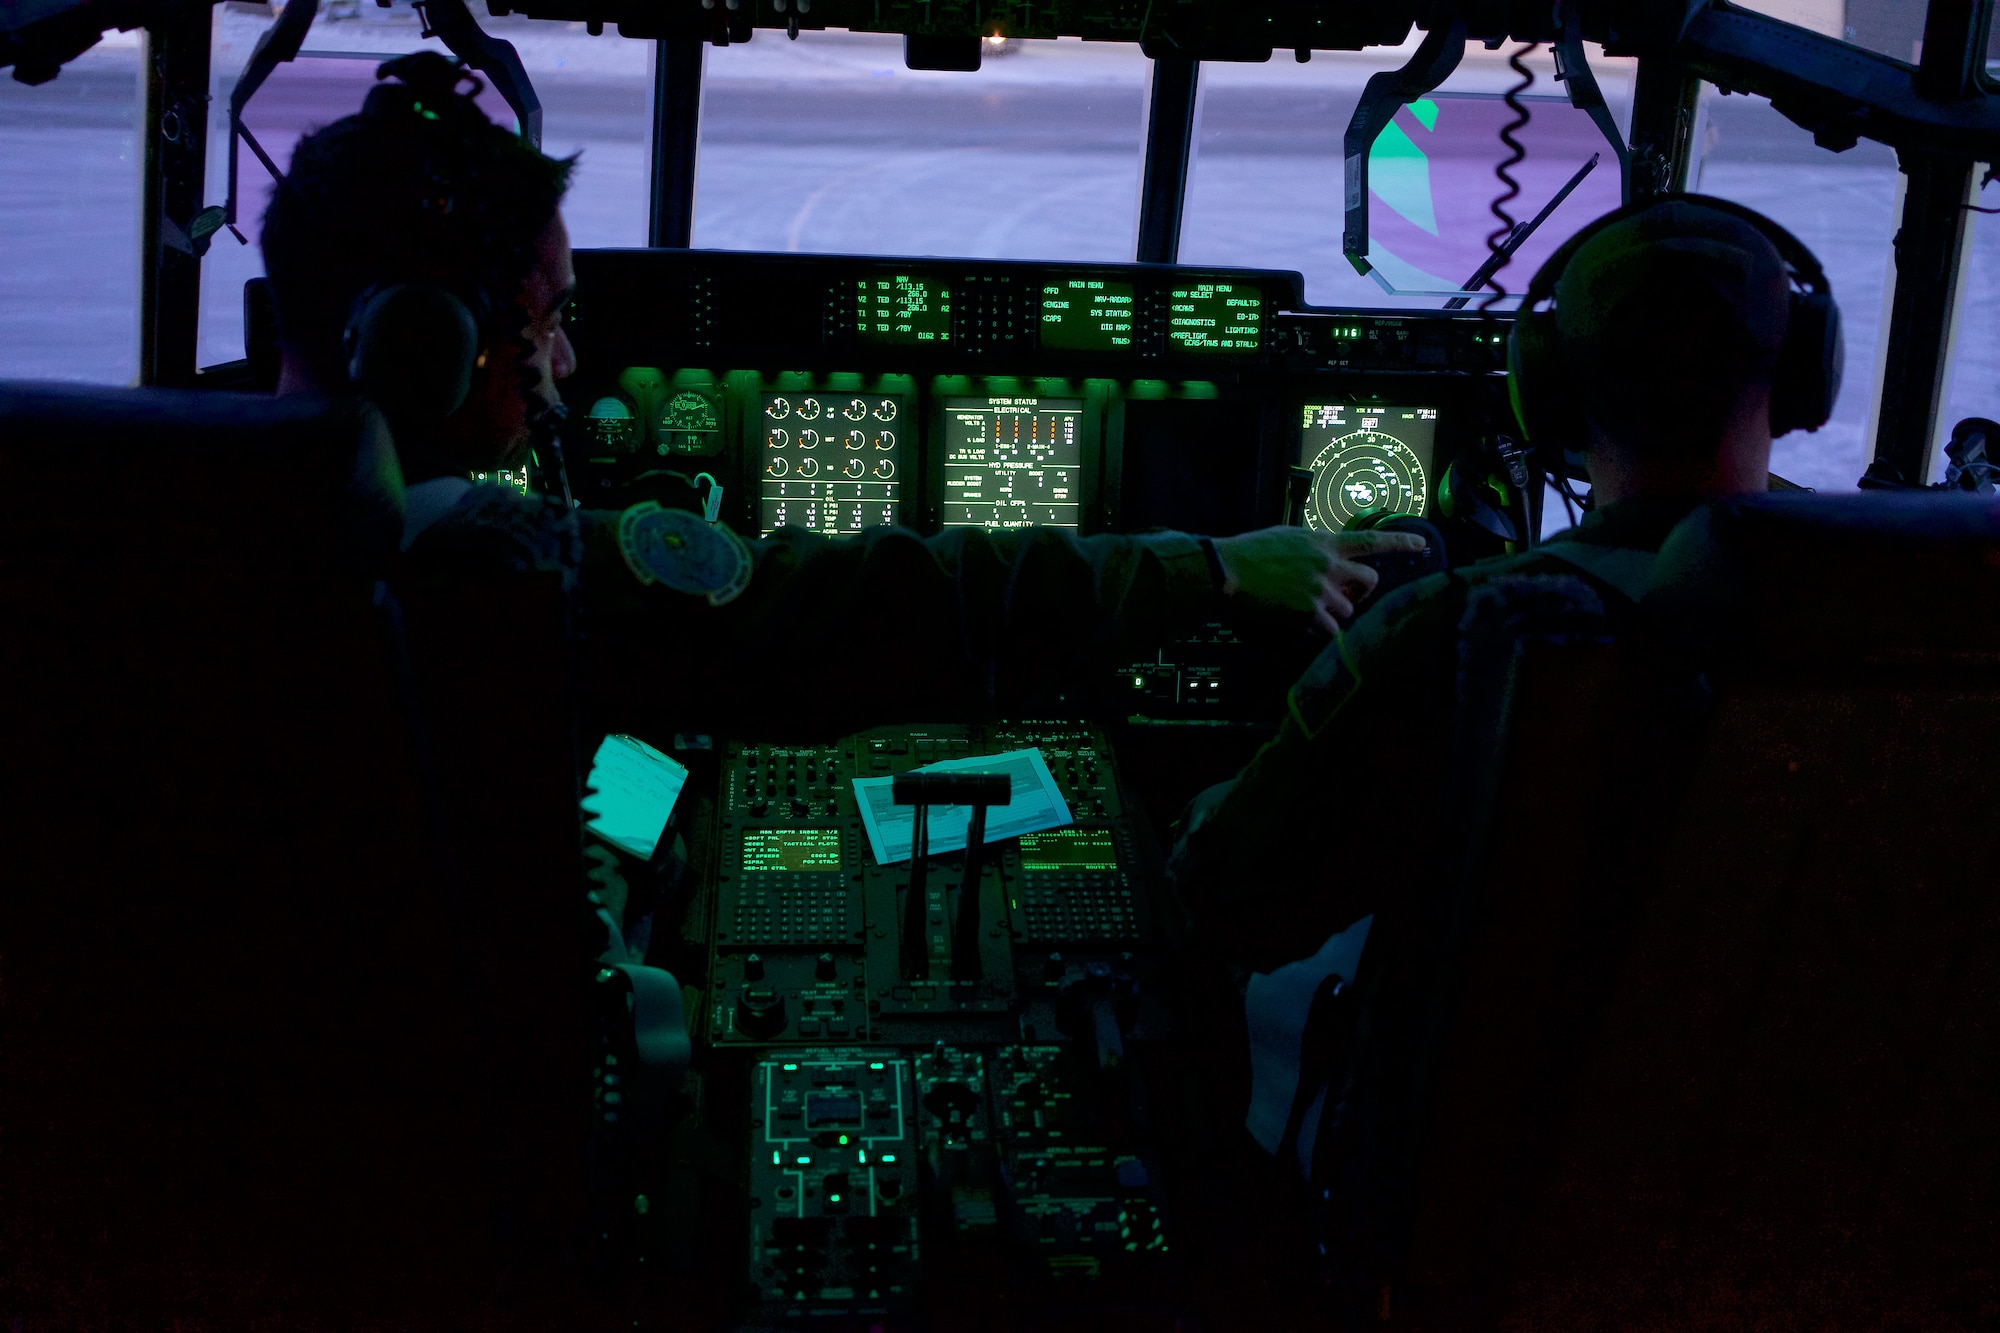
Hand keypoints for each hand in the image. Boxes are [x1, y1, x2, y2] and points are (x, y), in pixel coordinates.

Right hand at [1213, 526, 1428, 634]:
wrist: (1229, 570)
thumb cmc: (1250, 551)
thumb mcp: (1287, 537)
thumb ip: (1313, 545)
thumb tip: (1324, 555)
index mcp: (1324, 541)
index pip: (1370, 540)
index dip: (1399, 542)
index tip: (1421, 544)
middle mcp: (1329, 564)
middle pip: (1370, 581)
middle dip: (1363, 592)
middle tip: (1347, 596)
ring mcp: (1321, 589)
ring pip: (1349, 610)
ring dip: (1335, 613)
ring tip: (1309, 609)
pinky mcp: (1309, 612)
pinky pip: (1331, 629)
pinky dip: (1322, 631)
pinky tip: (1304, 624)